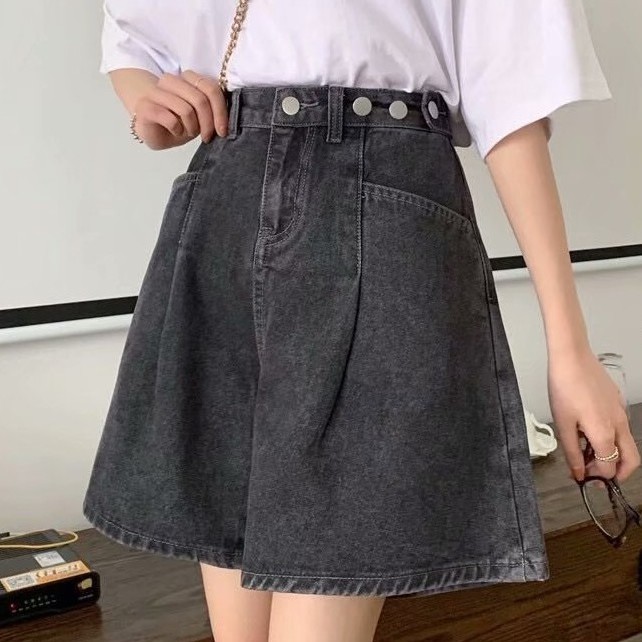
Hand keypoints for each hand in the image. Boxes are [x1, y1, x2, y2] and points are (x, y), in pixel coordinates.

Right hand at [131, 70, 228, 149]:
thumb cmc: (178, 122)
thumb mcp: (199, 117)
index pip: (211, 88)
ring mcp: (156, 91)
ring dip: (192, 127)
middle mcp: (172, 80)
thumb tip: (226, 121)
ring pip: (185, 109)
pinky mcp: (145, 106)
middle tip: (207, 137)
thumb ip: (211, 110)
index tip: (222, 131)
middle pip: (200, 99)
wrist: (150, 127)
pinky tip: (176, 131)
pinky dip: (178, 130)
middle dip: (208, 123)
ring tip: (188, 132)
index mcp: (188, 78)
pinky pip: (170, 119)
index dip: (220, 112)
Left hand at [547, 347, 639, 483]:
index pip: (609, 469)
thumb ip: (572, 453)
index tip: (580, 476)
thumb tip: (577, 474)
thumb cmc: (564, 387)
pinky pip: (620, 427)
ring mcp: (621, 413)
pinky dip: (609, 437)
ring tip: (584, 450)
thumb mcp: (563, 425)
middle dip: (617, 474)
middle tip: (595, 474)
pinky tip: (587, 430)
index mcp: (604, 433)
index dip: (594, 478)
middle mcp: (619, 425)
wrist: (572, 358)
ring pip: (626, 444)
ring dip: (611, 454)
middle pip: (631, 461)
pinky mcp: (617, 403)